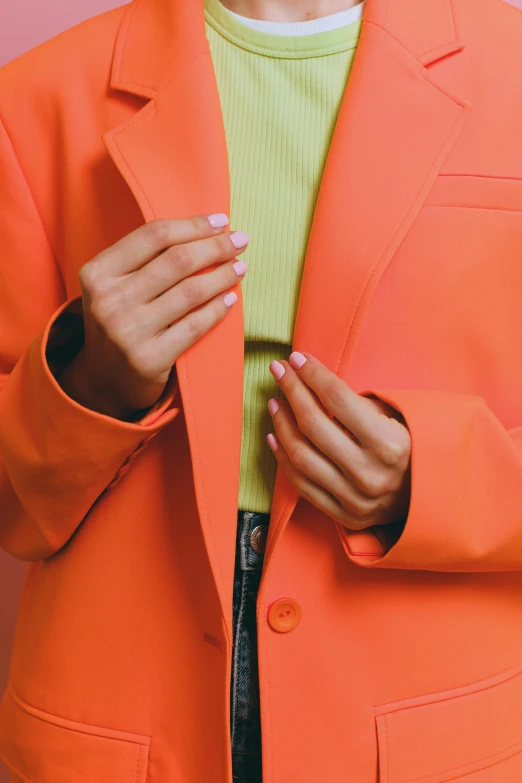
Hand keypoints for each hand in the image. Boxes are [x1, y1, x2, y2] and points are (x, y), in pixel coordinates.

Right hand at [58, 215, 248, 419]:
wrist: (103, 380)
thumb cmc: (119, 321)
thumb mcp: (114, 286)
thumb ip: (144, 259)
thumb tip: (204, 230)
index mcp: (97, 273)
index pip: (154, 236)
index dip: (193, 225)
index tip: (221, 221)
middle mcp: (109, 301)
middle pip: (177, 260)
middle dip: (216, 246)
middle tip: (241, 240)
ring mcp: (128, 332)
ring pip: (190, 291)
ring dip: (223, 275)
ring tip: (240, 267)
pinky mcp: (149, 359)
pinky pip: (195, 326)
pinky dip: (218, 309)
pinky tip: (230, 298)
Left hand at [267, 352, 410, 530]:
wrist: (427, 500)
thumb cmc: (410, 448)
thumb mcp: (398, 419)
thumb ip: (358, 404)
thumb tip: (312, 381)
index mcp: (390, 444)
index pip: (338, 399)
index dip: (313, 374)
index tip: (297, 358)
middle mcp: (370, 473)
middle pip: (313, 425)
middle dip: (292, 390)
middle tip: (279, 370)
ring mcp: (354, 498)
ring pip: (301, 455)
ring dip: (281, 423)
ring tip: (275, 401)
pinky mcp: (343, 515)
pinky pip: (301, 484)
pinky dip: (282, 457)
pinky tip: (275, 435)